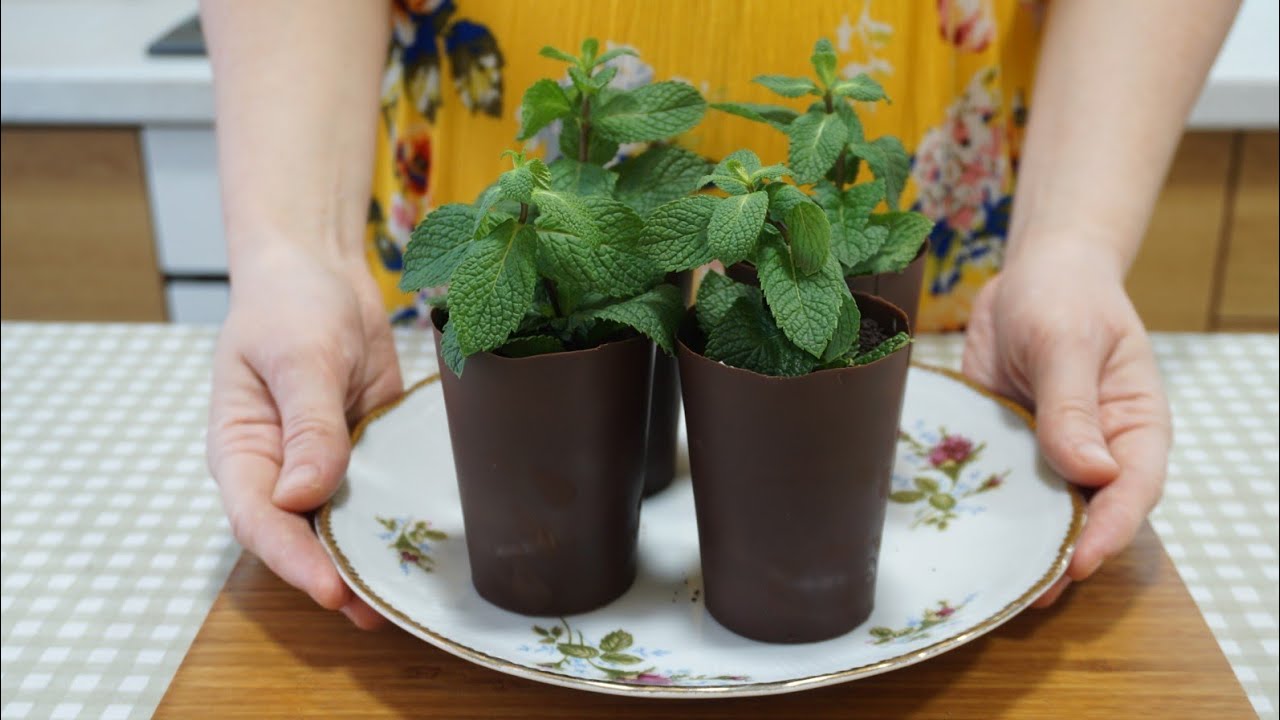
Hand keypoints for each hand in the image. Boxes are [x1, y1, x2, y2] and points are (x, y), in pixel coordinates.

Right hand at [207, 243, 402, 627]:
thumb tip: (302, 496)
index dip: (293, 560)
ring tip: (405, 599)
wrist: (321, 267)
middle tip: (379, 611)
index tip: (331, 588)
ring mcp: (324, 464)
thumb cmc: (289, 304)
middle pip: (301, 536)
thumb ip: (307, 425)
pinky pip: (378, 494)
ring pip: (342, 524)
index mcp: (243, 450)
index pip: (260, 520)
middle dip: (337, 574)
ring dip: (370, 559)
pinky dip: (396, 520)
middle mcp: (280, 469)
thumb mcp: (298, 355)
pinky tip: (425, 546)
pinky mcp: (364, 451)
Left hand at [962, 243, 1170, 605]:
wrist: (1031, 273)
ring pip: (1041, 509)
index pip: (1131, 492)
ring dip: (1018, 543)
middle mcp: (1097, 450)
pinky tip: (957, 535)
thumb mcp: (1067, 342)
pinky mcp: (1009, 447)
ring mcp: (1051, 452)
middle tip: (1025, 592)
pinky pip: (998, 485)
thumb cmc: (1065, 296)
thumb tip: (1093, 471)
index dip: (1107, 532)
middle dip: (1059, 555)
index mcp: (1134, 428)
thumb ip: (1073, 405)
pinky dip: (982, 510)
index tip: (1079, 563)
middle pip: (1087, 515)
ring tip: (990, 581)